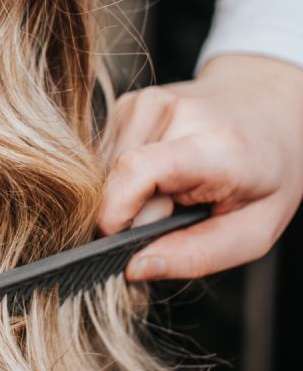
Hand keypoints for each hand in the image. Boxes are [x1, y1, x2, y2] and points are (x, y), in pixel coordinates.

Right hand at [97, 53, 302, 279]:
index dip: (115, 211)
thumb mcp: (255, 230)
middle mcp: (171, 112)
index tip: (117, 240)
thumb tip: (134, 268)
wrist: (268, 106)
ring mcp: (142, 103)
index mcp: (214, 145)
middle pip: (116, 180)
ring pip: (102, 171)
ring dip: (125, 194)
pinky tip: (156, 172)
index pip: (138, 170)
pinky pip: (102, 157)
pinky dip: (122, 176)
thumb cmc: (267, 172)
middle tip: (173, 213)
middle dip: (132, 212)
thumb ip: (197, 255)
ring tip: (169, 190)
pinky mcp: (124, 103)